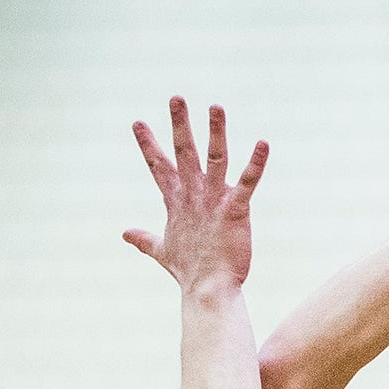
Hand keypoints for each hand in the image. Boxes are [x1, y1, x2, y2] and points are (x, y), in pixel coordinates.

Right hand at [125, 98, 268, 294]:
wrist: (208, 292)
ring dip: (216, 132)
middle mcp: (193, 197)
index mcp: (176, 202)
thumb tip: (124, 234)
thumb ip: (143, 239)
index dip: (148, 145)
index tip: (138, 122)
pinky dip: (255, 164)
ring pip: (215, 159)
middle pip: (183, 153)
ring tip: (216, 106)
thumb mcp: (161, 251)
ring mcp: (213, 202)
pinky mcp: (235, 211)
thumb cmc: (189, 272)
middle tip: (176, 97)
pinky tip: (263, 144)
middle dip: (180, 125)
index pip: (158, 168)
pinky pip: (246, 182)